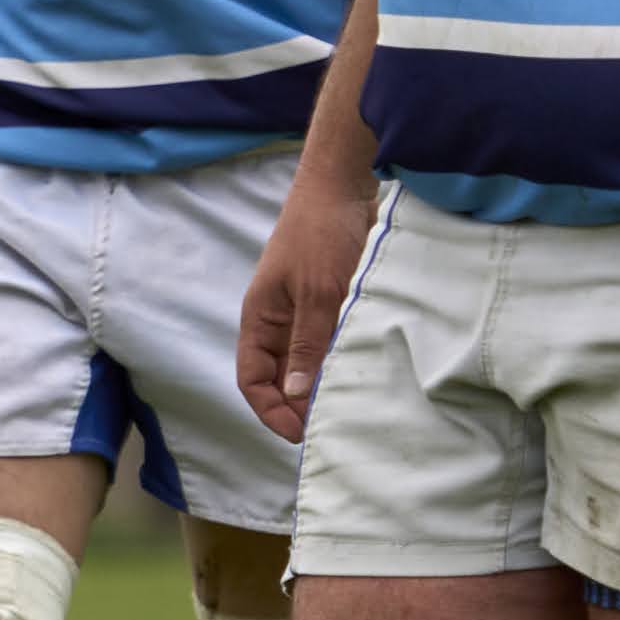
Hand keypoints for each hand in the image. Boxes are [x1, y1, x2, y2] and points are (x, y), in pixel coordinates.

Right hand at [238, 166, 376, 442]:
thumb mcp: (318, 292)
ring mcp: (306, 314)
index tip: (303, 433)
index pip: (252, 380)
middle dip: (300, 407)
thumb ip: (308, 344)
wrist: (344, 186)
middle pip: (280, 379)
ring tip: (353, 405)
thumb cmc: (321, 233)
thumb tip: (298, 395)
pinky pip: (332, 345)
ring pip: (308, 365)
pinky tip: (367, 372)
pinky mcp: (332, 306)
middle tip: (335, 426)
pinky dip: (344, 363)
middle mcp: (279, 323)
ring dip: (325, 385)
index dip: (272, 411)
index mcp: (260, 320)